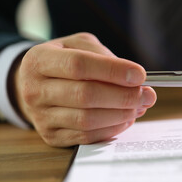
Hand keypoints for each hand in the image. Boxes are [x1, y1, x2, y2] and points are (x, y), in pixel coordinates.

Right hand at [14, 33, 156, 146]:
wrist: (33, 85)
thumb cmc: (63, 61)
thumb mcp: (77, 45)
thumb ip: (103, 55)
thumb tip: (133, 77)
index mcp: (39, 60)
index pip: (78, 66)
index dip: (112, 71)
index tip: (140, 75)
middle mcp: (35, 90)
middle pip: (85, 96)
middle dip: (124, 96)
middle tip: (148, 95)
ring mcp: (41, 117)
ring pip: (87, 120)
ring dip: (121, 115)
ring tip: (140, 106)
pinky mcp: (52, 136)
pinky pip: (87, 137)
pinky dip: (112, 129)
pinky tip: (126, 118)